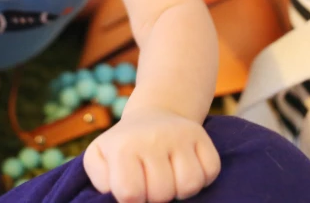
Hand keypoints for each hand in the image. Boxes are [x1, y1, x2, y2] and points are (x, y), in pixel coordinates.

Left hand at [84, 108, 220, 202]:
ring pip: (190, 183)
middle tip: (151, 185)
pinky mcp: (200, 135)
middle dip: (156, 197)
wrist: (152, 114)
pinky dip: (203, 178)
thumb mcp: (99, 157)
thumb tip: (116, 193)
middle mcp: (152, 138)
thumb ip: (100, 179)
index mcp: (123, 147)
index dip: (134, 200)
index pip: (131, 193)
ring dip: (181, 191)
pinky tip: (185, 171)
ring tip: (169, 180)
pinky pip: (211, 170)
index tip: (133, 192)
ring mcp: (179, 135)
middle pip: (162, 193)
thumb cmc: (123, 145)